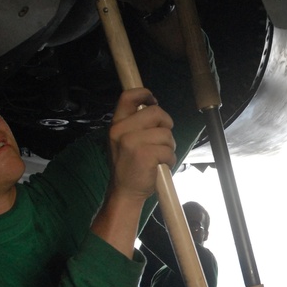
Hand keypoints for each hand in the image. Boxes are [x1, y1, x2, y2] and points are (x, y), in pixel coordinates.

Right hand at [107, 88, 175, 202]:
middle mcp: (121, 130)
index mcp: (116, 125)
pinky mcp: (145, 155)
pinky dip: (170, 160)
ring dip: (169, 147)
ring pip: (166, 134)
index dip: (145, 94)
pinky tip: (159, 167)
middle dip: (166, 125)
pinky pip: (169, 151)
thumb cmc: (129, 167)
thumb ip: (135, 125)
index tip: (153, 102)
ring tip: (159, 158)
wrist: (124, 193)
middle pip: (156, 112)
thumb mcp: (123, 141)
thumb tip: (154, 107)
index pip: (128, 97)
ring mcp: (133, 142)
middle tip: (163, 139)